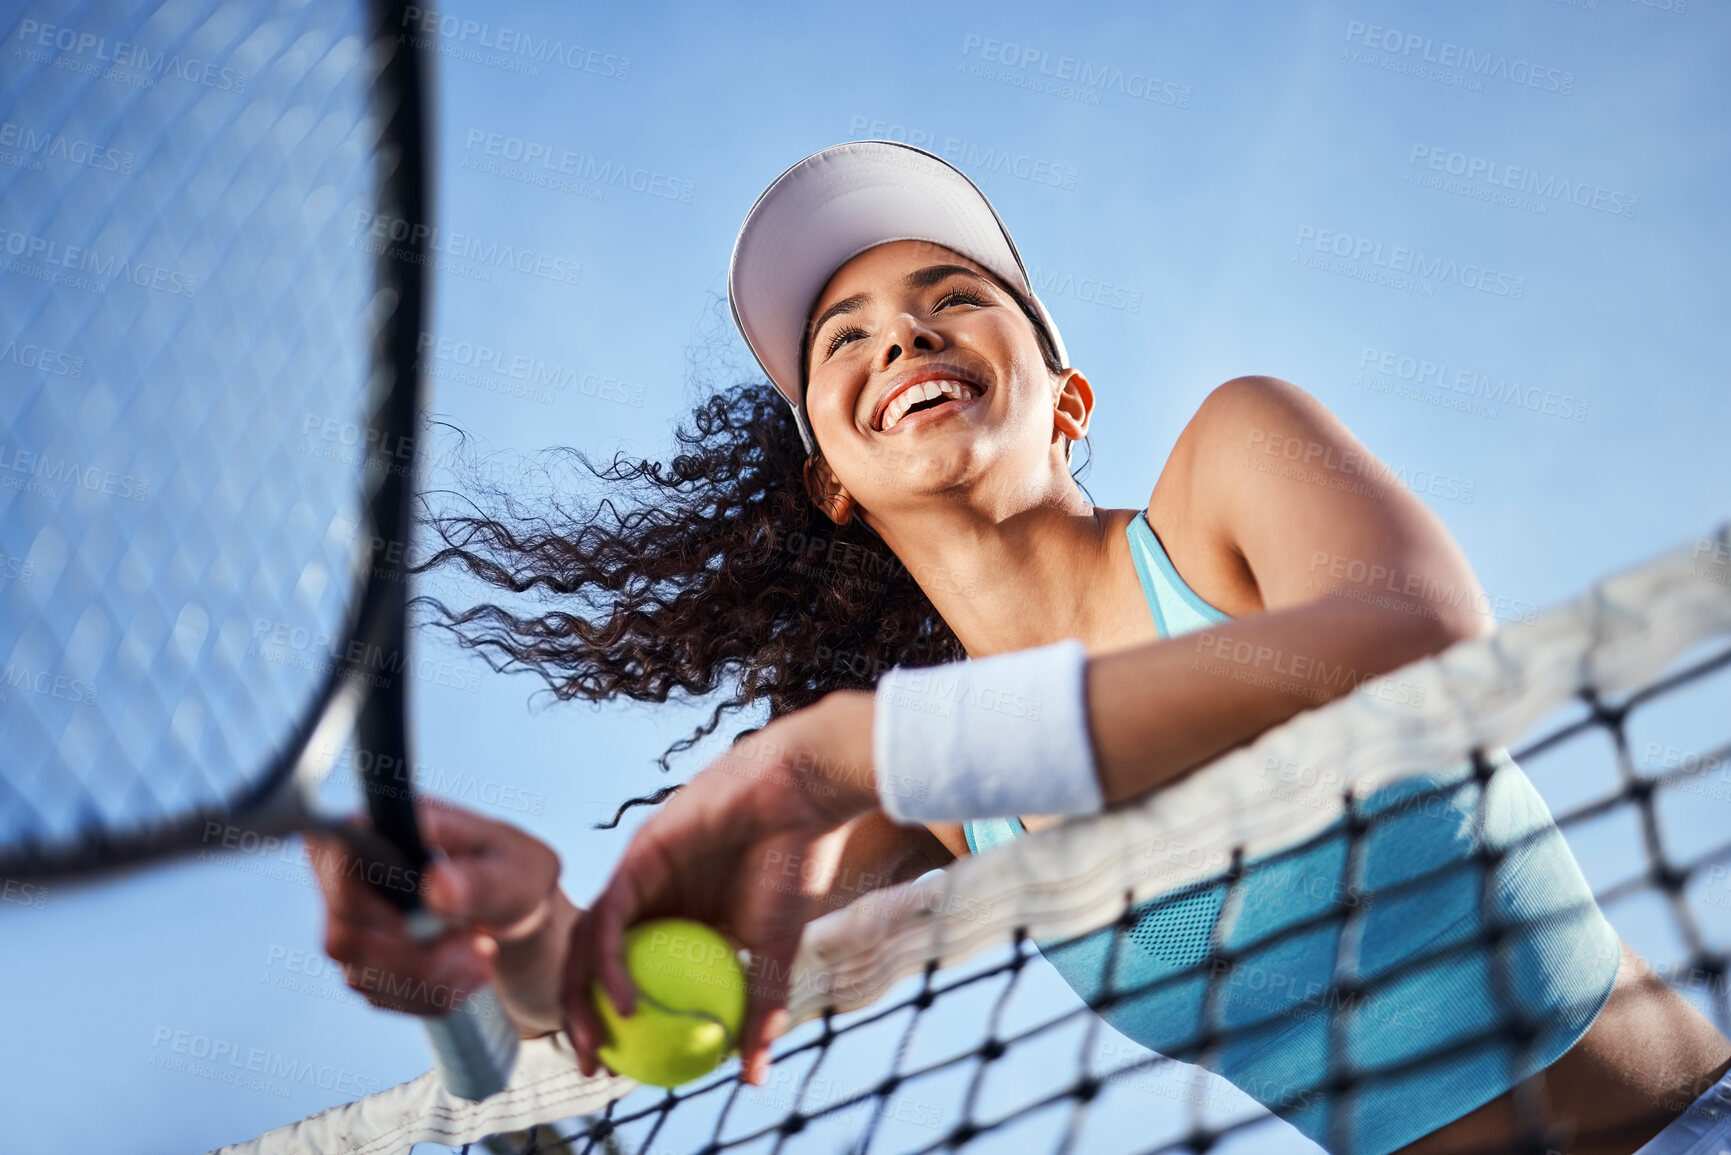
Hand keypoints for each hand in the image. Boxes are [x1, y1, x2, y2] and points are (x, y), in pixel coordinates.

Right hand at [309, 800, 578, 1038]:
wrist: (515, 909)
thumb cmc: (511, 871)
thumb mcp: (516, 870)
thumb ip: (479, 879)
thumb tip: (437, 885)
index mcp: (383, 828)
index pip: (336, 862)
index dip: (369, 904)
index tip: (428, 922)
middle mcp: (352, 874)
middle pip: (344, 936)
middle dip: (419, 956)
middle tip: (479, 943)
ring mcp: (351, 923)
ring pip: (363, 974)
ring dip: (434, 977)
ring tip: (481, 952)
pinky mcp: (364, 962)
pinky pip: (384, 996)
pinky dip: (433, 993)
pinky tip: (465, 969)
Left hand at [562, 690, 879, 1085]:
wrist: (802, 798)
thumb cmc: (794, 864)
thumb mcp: (776, 951)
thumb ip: (758, 1008)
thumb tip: (752, 1077)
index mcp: (674, 919)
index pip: (625, 975)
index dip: (611, 1022)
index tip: (619, 1068)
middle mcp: (647, 899)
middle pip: (592, 963)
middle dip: (578, 1018)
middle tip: (590, 1066)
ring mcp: (637, 877)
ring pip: (589, 943)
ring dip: (581, 997)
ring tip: (594, 1044)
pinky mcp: (636, 857)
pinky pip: (610, 920)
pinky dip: (611, 965)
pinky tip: (626, 1003)